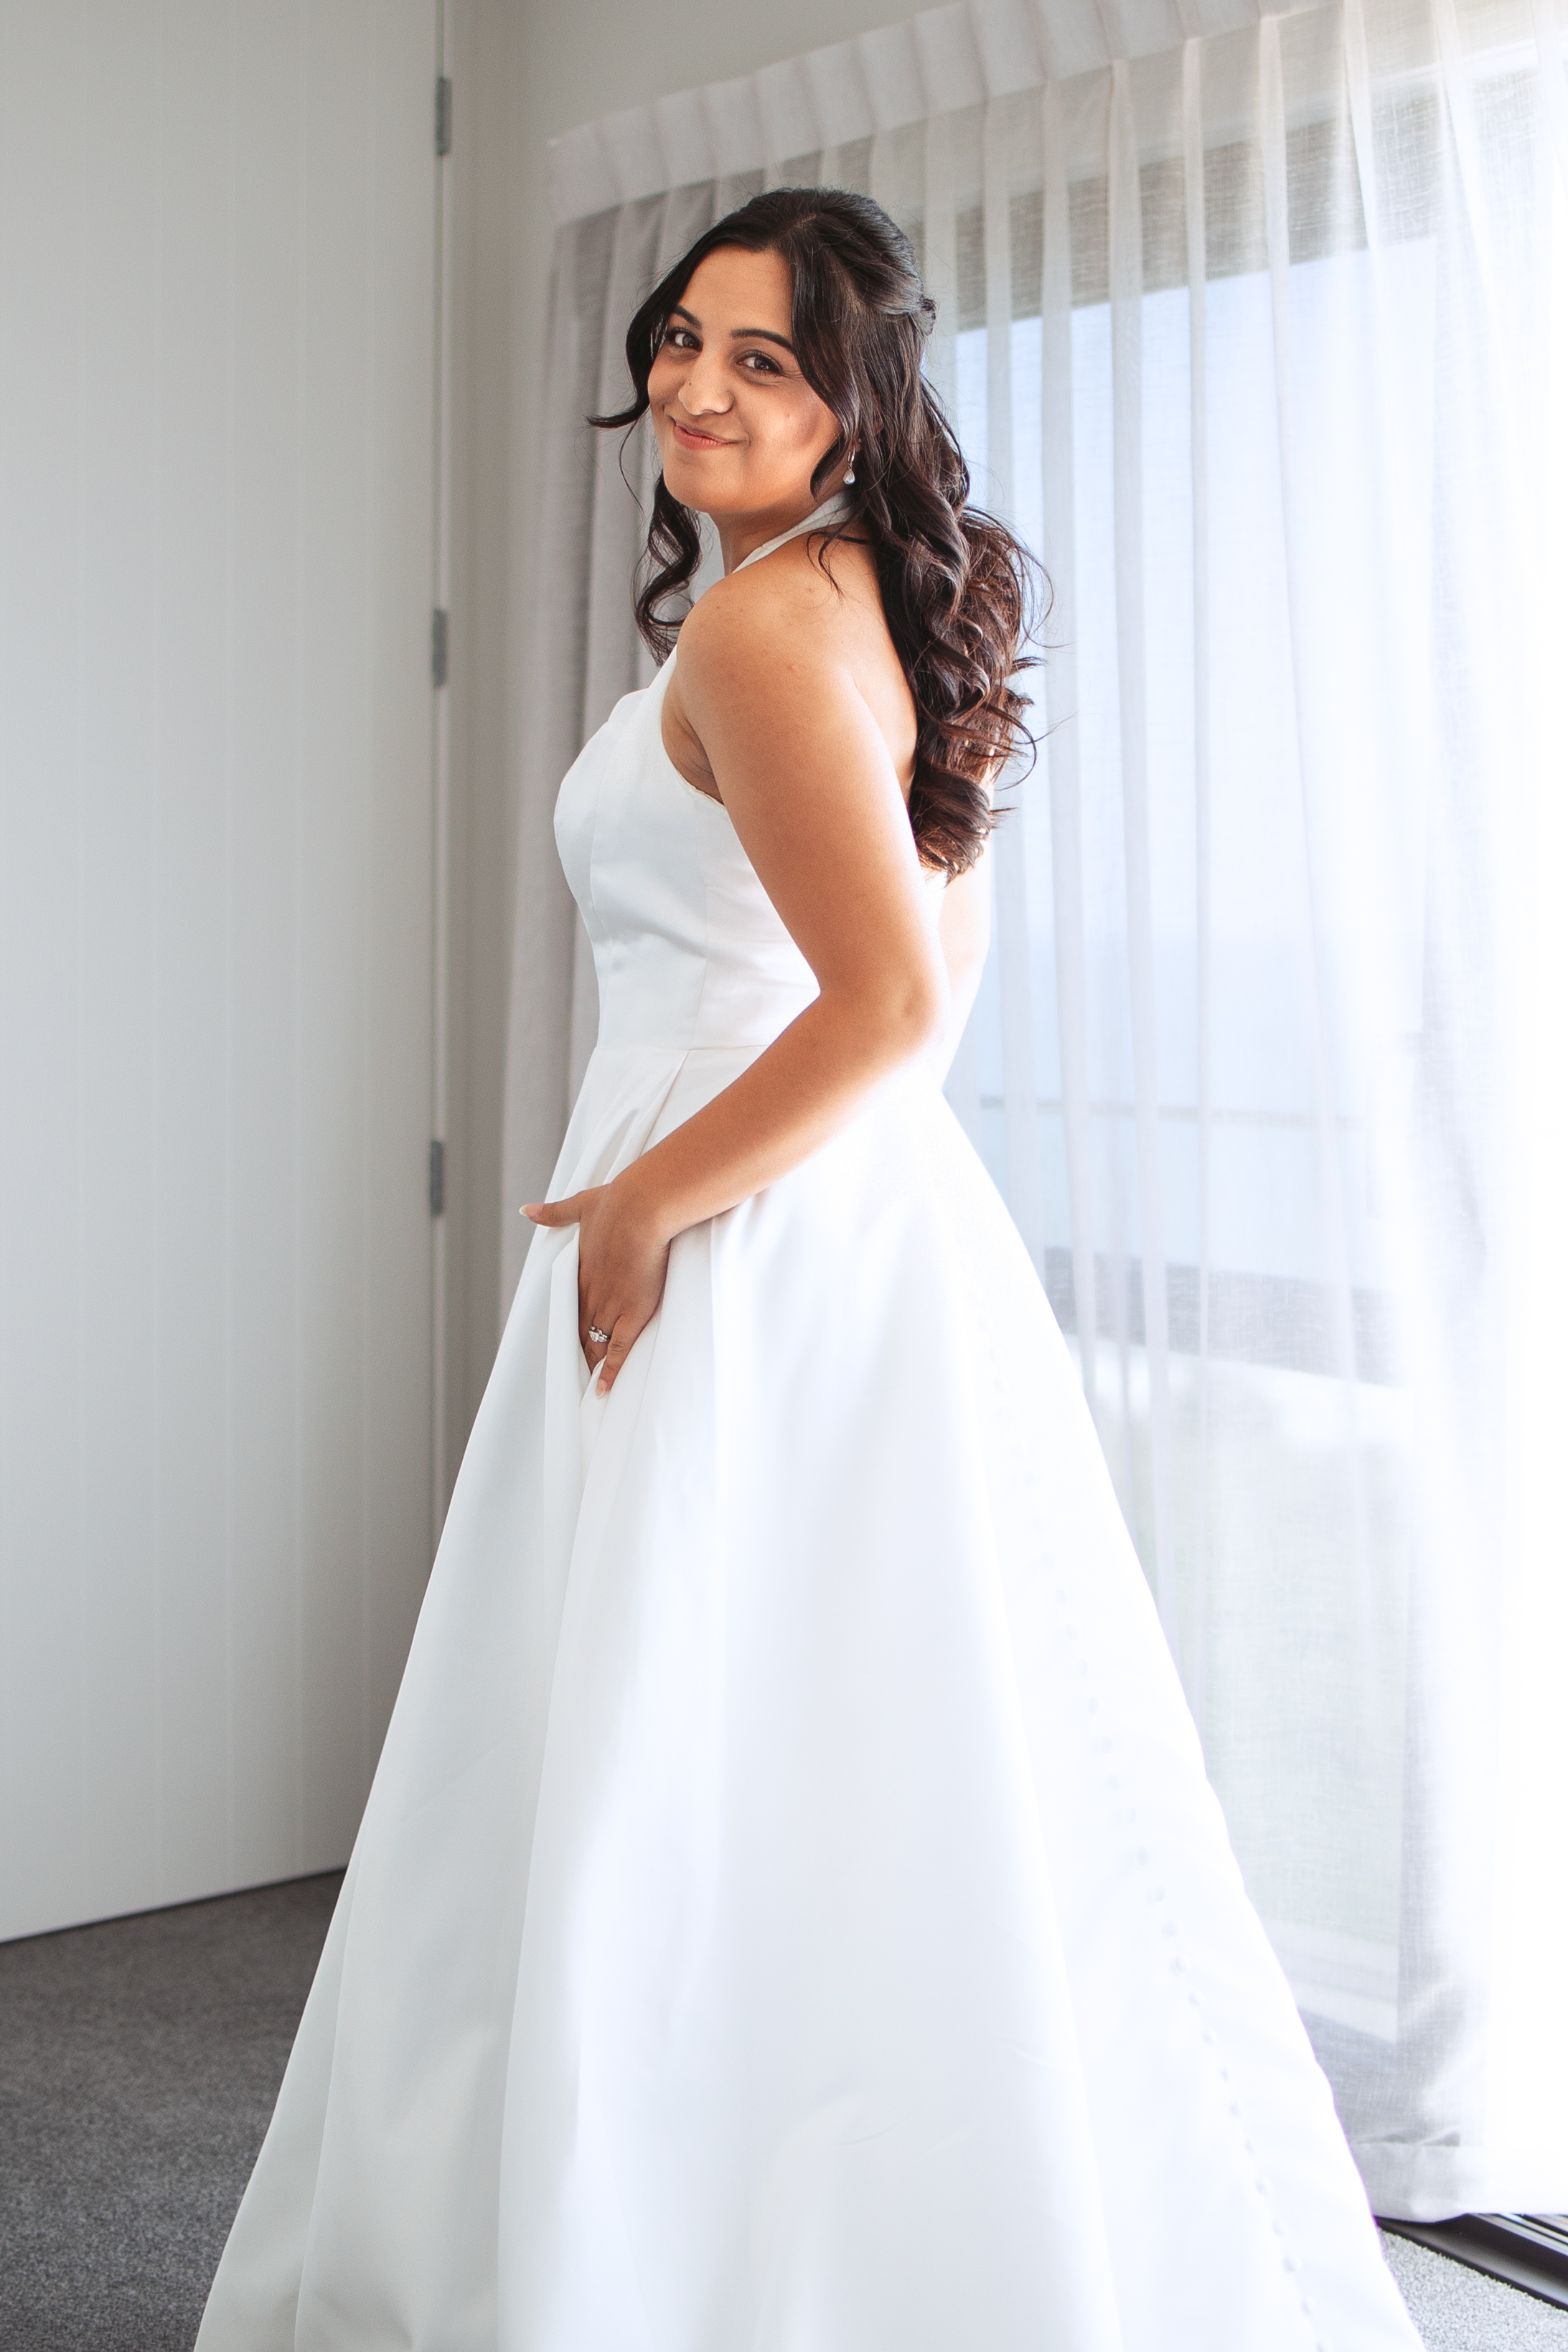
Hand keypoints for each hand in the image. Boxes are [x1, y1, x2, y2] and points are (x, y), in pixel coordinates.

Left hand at [522, 1175, 671, 1393]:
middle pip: (579, 1328)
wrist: (642, 1209)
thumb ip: (554, 1212)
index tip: (571, 1332)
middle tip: (577, 1366)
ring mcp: (610, 1305)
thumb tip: (526, 1210)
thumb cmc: (618, 1202)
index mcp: (580, 1270)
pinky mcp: (632, 1313)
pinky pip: (618, 1350)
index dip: (572, 1320)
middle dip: (578, 1347)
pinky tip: (602, 1389)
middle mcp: (591, 1292)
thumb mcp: (580, 1204)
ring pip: (595, 1342)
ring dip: (591, 1362)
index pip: (571, 1304)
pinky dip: (609, 1372)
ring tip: (589, 1381)